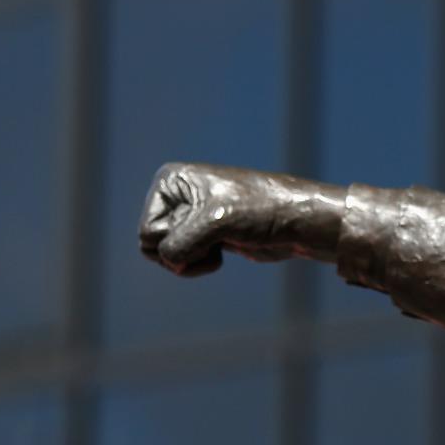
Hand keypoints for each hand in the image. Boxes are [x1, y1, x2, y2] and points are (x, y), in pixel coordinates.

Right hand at [138, 163, 321, 276]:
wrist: (295, 221)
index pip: (148, 230)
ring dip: (190, 260)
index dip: (177, 240)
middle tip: (213, 242)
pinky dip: (198, 264)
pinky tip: (223, 252)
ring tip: (219, 247)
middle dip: (180, 253)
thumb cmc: (260, 210)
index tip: (209, 229)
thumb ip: (181, 243)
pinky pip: (181, 260)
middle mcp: (176, 195)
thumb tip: (170, 260)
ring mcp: (188, 216)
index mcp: (171, 180)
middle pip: (151, 245)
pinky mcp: (202, 234)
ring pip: (165, 255)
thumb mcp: (216, 222)